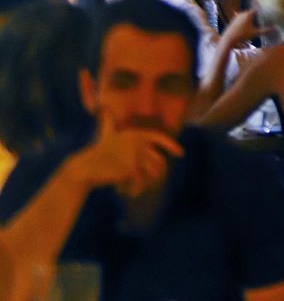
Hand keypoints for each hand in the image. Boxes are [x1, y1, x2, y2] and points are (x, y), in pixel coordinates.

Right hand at [69, 130, 183, 196]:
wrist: (86, 167)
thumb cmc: (98, 152)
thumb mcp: (105, 133)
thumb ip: (108, 122)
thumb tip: (104, 107)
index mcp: (135, 133)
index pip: (159, 137)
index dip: (171, 145)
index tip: (181, 153)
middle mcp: (138, 141)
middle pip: (160, 160)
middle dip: (157, 174)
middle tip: (147, 182)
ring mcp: (135, 154)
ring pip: (154, 172)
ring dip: (148, 182)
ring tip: (137, 187)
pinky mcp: (131, 168)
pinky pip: (142, 181)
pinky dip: (137, 188)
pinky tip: (129, 192)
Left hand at [220, 9, 262, 51]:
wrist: (229, 38)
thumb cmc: (243, 35)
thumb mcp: (255, 33)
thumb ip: (264, 31)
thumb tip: (273, 29)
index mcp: (248, 14)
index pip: (256, 9)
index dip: (261, 11)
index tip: (266, 14)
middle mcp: (242, 13)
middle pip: (251, 12)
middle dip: (256, 15)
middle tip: (262, 18)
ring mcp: (237, 16)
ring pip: (246, 15)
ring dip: (250, 18)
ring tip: (255, 23)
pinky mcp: (233, 20)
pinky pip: (241, 18)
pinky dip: (245, 21)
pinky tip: (247, 26)